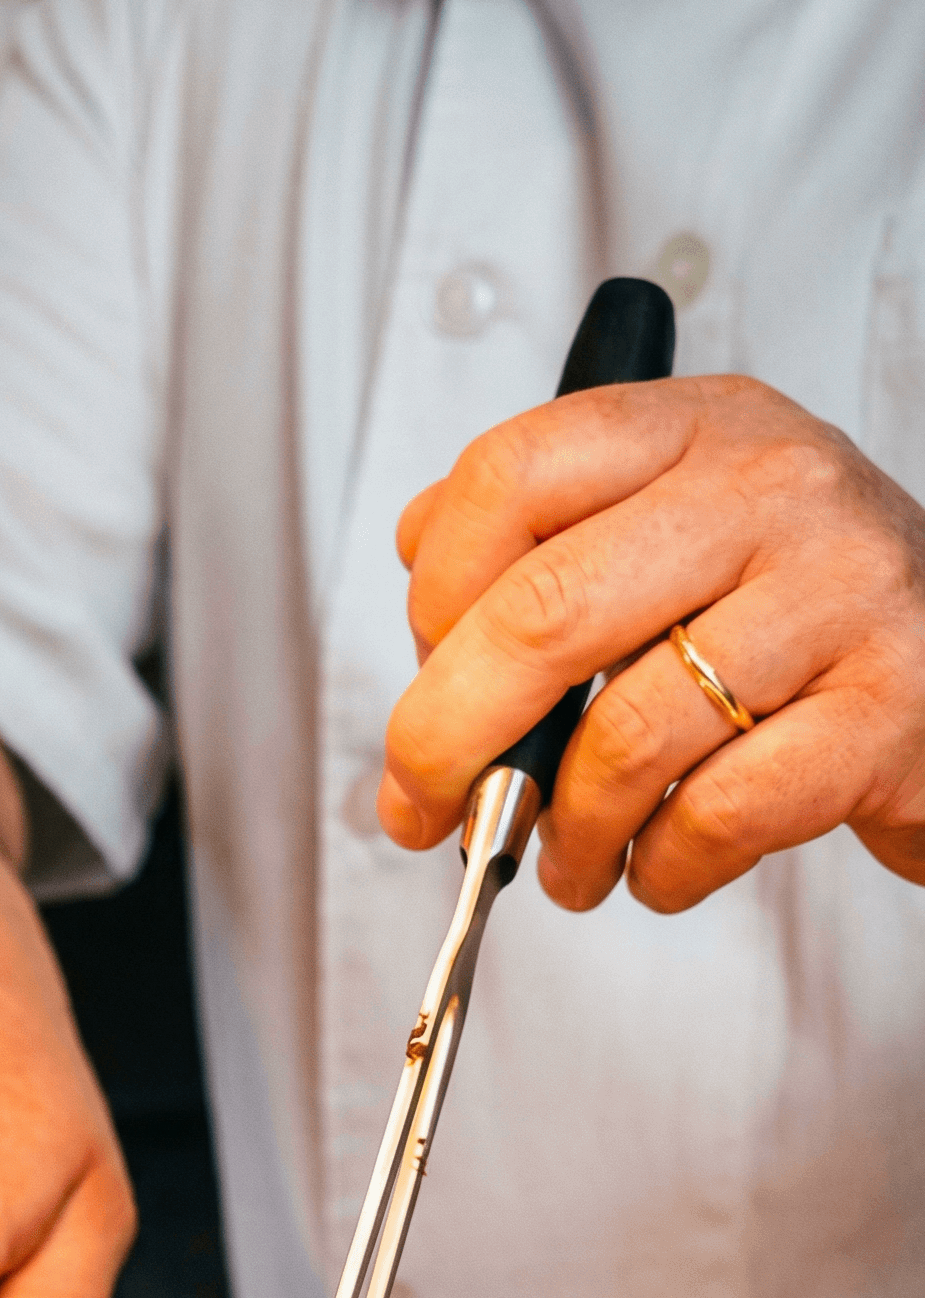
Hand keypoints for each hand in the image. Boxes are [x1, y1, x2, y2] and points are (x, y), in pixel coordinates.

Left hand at [377, 375, 924, 910]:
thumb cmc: (792, 618)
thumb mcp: (676, 535)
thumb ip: (544, 550)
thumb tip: (424, 642)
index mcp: (696, 426)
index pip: (510, 476)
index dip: (432, 595)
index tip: (422, 677)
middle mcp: (771, 486)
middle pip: (543, 612)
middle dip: (447, 737)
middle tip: (420, 808)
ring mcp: (842, 593)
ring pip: (628, 735)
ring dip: (566, 830)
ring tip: (567, 861)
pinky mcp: (892, 711)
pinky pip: (718, 813)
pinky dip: (662, 867)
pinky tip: (658, 871)